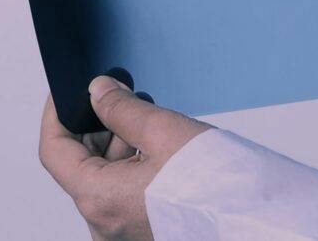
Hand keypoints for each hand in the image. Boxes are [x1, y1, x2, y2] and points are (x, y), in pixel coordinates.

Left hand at [39, 74, 213, 239]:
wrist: (263, 224)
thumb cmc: (221, 188)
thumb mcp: (165, 131)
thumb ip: (121, 108)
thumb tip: (97, 92)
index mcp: (99, 200)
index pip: (54, 151)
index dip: (57, 114)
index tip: (68, 90)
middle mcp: (106, 225)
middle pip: (80, 165)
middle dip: (96, 126)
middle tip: (120, 96)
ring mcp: (125, 233)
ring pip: (104, 180)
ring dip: (119, 146)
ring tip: (150, 120)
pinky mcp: (146, 233)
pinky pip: (125, 195)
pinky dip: (133, 167)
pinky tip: (159, 147)